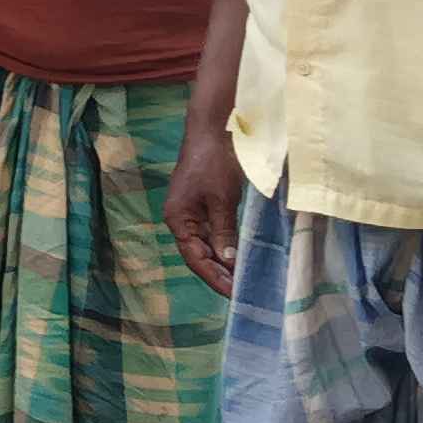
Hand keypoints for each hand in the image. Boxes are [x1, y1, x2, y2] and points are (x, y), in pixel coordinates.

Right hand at [163, 131, 247, 295]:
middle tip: (243, 292)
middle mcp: (182, 219)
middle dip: (220, 273)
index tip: (233, 294)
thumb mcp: (222, 200)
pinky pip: (215, 232)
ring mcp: (193, 211)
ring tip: (244, 280)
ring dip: (224, 262)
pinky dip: (227, 246)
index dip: (214, 277)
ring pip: (208, 245)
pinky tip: (241, 256)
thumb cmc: (214, 162)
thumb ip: (224, 232)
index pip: (194, 258)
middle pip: (199, 254)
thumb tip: (229, 262)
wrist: (214, 129)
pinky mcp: (206, 204)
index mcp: (178, 219)